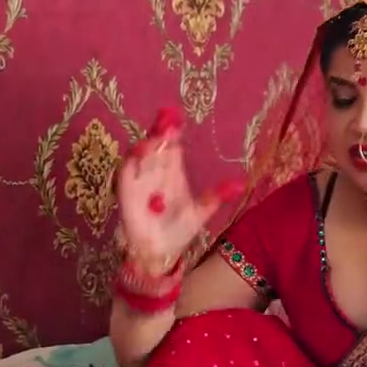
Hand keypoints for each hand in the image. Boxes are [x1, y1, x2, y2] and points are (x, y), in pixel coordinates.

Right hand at [116, 108, 242, 273]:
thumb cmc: (179, 229)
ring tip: (157, 136)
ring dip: (147, 144)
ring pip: (141, 155)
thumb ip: (215, 196)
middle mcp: (155, 170)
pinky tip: (138, 155)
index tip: (177, 116)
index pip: (173, 145)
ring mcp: (140, 179)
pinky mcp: (126, 191)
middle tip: (168, 117)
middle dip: (160, 130)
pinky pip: (126, 173)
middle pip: (156, 144)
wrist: (161, 251)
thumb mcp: (200, 212)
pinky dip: (130, 164)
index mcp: (173, 171)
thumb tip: (240, 184)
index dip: (174, 130)